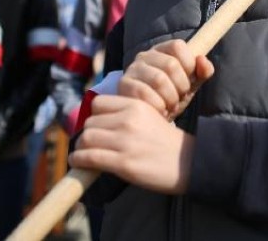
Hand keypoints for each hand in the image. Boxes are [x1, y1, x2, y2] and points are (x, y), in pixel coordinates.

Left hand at [69, 95, 194, 194]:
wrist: (189, 163)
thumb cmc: (167, 142)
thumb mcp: (149, 116)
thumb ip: (126, 115)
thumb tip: (98, 122)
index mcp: (135, 105)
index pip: (98, 103)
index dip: (94, 116)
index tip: (96, 127)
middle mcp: (128, 120)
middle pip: (90, 122)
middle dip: (86, 134)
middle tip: (88, 145)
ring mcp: (125, 141)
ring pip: (86, 138)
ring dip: (80, 148)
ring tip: (81, 155)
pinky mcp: (123, 163)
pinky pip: (90, 157)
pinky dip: (79, 160)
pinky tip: (78, 164)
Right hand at [118, 39, 213, 119]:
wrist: (149, 117)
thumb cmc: (171, 96)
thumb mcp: (190, 84)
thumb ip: (202, 72)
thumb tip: (203, 60)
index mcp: (162, 50)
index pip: (178, 46)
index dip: (189, 65)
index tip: (188, 80)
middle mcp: (145, 56)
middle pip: (171, 64)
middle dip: (181, 86)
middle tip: (179, 98)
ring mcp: (132, 70)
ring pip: (159, 79)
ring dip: (170, 98)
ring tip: (170, 106)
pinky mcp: (124, 85)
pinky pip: (145, 94)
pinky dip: (158, 106)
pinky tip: (159, 111)